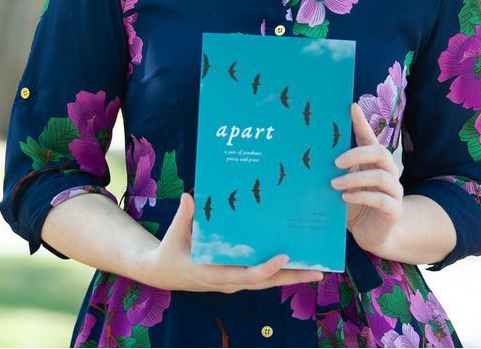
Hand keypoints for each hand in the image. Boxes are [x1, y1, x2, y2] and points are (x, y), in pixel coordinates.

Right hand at [139, 193, 324, 292]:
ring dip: (291, 276)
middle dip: (293, 277)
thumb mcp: (174, 235)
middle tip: (319, 271)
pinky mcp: (236, 277)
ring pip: (268, 282)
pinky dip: (279, 271)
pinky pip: (261, 277)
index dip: (267, 268)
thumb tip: (190, 197)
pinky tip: (294, 261)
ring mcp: (234, 282)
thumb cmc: (168, 253)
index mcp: (215, 274)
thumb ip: (184, 217)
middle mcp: (230, 282)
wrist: (161, 272)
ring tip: (316, 268)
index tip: (285, 256)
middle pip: (267, 283)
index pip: (247, 276)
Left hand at [331, 102, 403, 250]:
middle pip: (380, 152)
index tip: (351, 107)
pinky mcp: (394, 209)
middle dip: (357, 154)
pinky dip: (361, 195)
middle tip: (335, 162)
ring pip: (381, 175)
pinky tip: (345, 197)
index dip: (361, 122)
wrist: (370, 234)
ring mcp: (394, 191)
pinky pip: (381, 199)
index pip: (370, 138)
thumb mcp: (343, 183)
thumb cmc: (354, 203)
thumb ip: (337, 169)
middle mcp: (388, 172)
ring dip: (354, 178)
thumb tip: (310, 152)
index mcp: (374, 163)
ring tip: (334, 184)